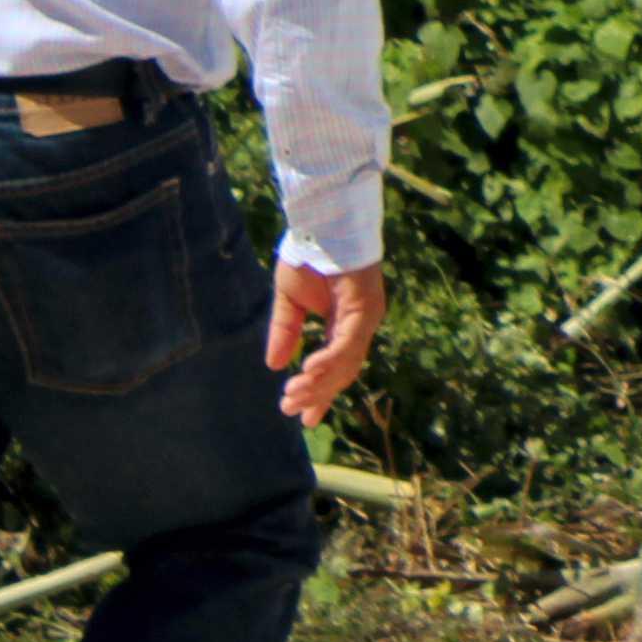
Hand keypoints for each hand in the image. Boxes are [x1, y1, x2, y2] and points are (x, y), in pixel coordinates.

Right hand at [268, 258, 386, 426]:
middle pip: (343, 372)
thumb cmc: (309, 255)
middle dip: (317, 394)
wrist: (321, 223)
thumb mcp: (289, 302)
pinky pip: (347, 341)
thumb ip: (285, 333)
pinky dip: (329, 359)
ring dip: (319, 382)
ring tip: (293, 394)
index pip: (335, 368)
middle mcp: (360, 324)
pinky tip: (308, 370)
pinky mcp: (365, 306)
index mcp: (345, 324)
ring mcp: (366, 317)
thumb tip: (274, 365)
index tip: (304, 418)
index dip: (320, 393)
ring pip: (346, 362)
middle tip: (290, 409)